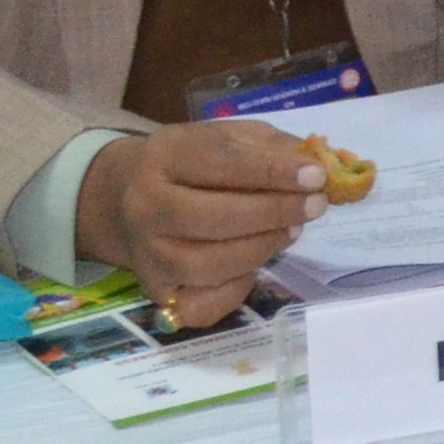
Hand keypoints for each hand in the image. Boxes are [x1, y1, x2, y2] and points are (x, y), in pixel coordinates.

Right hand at [77, 118, 329, 328]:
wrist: (123, 197)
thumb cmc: (191, 164)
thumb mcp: (226, 137)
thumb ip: (271, 148)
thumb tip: (320, 168)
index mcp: (163, 158)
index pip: (221, 163)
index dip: (272, 171)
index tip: (316, 176)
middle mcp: (146, 208)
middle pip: (212, 218)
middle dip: (273, 213)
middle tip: (315, 206)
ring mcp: (147, 255)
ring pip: (208, 265)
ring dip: (261, 249)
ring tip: (291, 231)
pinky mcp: (155, 291)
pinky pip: (199, 306)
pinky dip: (235, 291)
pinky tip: (254, 267)